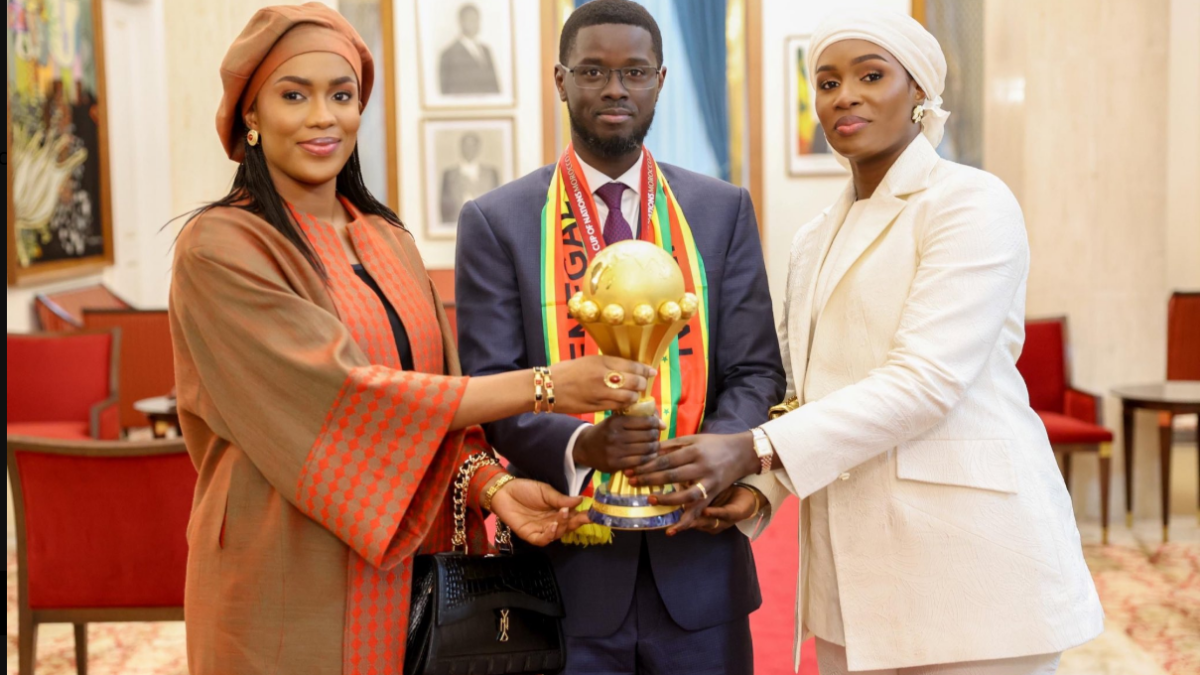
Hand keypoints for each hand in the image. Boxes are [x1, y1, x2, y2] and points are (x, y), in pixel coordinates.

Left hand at [489, 478, 592, 546]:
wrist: (504, 491)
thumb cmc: (525, 489)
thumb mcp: (546, 491)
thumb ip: (561, 498)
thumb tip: (581, 499)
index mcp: (558, 510)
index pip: (574, 516)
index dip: (584, 516)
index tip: (593, 514)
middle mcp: (552, 521)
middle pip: (568, 526)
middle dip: (576, 522)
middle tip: (582, 516)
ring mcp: (542, 529)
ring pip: (558, 534)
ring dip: (563, 526)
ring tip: (564, 515)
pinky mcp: (530, 535)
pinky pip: (543, 540)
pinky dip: (549, 535)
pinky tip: (553, 526)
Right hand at [550, 356, 655, 414]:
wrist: (546, 388)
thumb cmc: (565, 371)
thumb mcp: (587, 360)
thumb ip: (607, 364)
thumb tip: (626, 368)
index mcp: (601, 361)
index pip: (632, 365)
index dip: (645, 370)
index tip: (651, 372)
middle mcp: (603, 376)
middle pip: (635, 381)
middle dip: (642, 384)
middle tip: (643, 385)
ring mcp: (600, 393)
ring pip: (629, 397)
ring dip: (635, 397)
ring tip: (634, 396)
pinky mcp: (596, 406)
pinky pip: (617, 406)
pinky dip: (624, 405)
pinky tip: (624, 403)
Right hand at [574, 415, 665, 473]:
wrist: (585, 447)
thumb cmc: (606, 431)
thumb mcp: (616, 419)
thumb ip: (637, 419)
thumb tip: (663, 424)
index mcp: (617, 421)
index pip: (645, 422)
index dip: (656, 423)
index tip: (658, 426)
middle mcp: (615, 435)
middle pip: (648, 436)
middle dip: (655, 436)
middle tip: (655, 437)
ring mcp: (615, 451)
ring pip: (646, 449)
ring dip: (654, 448)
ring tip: (653, 446)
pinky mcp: (615, 464)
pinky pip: (639, 461)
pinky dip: (648, 459)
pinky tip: (648, 456)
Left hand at [626, 432, 758, 532]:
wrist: (742, 453)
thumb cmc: (714, 444)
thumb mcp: (694, 439)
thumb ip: (672, 445)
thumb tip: (649, 450)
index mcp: (695, 450)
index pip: (666, 460)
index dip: (647, 466)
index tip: (632, 470)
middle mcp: (702, 467)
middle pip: (672, 476)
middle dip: (649, 480)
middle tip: (632, 482)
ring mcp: (708, 483)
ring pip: (685, 496)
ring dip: (665, 500)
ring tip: (649, 500)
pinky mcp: (712, 495)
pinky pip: (698, 510)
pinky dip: (685, 522)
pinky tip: (671, 530)